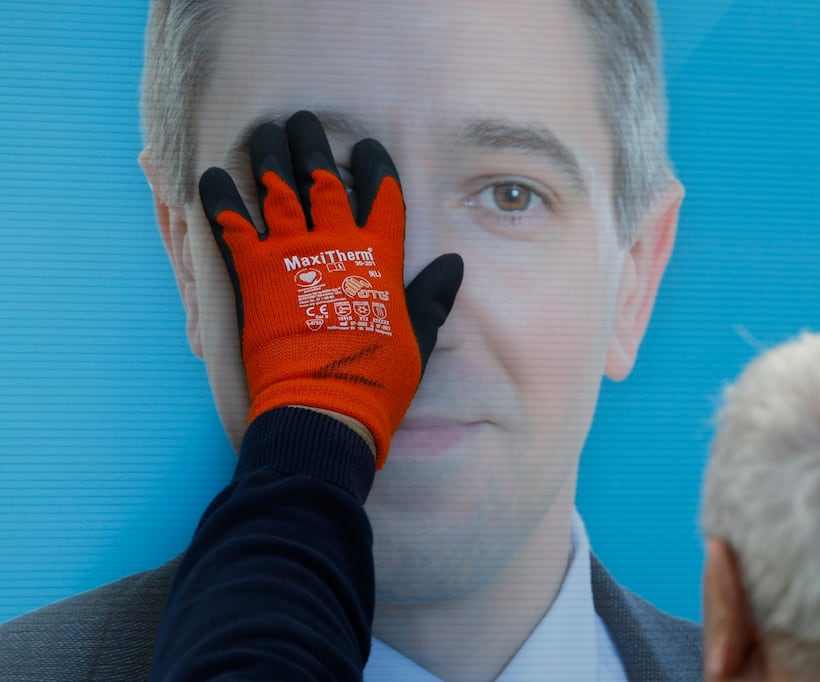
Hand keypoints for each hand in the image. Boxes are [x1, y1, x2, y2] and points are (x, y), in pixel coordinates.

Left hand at [199, 110, 461, 467]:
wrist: (324, 408)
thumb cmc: (377, 378)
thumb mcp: (418, 338)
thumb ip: (431, 297)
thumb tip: (454, 264)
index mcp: (380, 258)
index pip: (380, 195)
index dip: (373, 165)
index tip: (365, 145)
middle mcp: (335, 245)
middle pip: (323, 179)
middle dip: (312, 145)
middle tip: (301, 120)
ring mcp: (292, 255)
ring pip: (278, 190)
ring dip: (269, 156)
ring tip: (264, 131)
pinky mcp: (254, 274)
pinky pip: (231, 225)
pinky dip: (219, 198)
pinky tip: (211, 174)